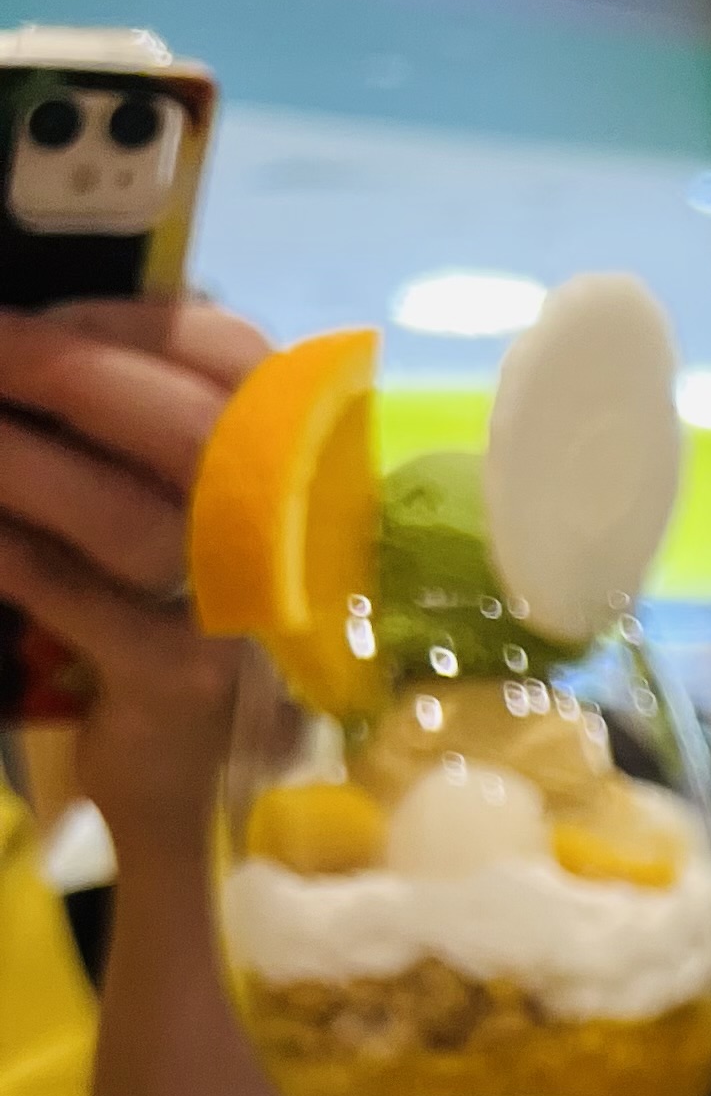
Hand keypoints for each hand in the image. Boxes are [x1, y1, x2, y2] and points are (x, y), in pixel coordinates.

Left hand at [0, 298, 270, 856]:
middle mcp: (288, 540)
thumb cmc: (170, 619)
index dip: (132, 320)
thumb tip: (41, 341)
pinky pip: (74, 597)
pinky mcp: (179, 681)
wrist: (183, 779)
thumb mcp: (186, 511)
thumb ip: (149, 429)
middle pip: (193, 428)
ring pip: (129, 517)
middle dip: (63, 370)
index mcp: (295, 474)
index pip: (237, 359)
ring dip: (19, 462)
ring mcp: (239, 618)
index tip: (39, 316)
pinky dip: (7, 552)